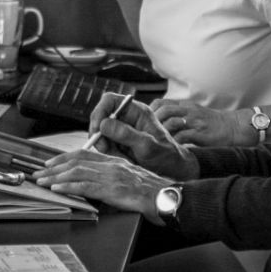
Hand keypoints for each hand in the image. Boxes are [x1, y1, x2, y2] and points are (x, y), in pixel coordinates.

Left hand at [34, 147, 171, 216]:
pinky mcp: (113, 190)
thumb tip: (98, 186)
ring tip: (43, 182)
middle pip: (77, 162)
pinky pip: (86, 186)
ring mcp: (113, 176)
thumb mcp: (132, 181)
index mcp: (116, 162)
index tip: (50, 163)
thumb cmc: (154, 193)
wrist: (170, 197)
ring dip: (56, 177)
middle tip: (39, 173)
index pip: (85, 154)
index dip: (64, 158)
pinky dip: (69, 186)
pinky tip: (58, 188)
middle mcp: (112, 165)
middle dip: (54, 167)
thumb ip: (115, 179)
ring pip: (78, 172)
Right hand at [77, 91, 197, 179]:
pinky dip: (109, 153)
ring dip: (105, 146)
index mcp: (137, 111)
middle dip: (99, 134)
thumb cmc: (166, 156)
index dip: (100, 112)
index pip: (110, 100)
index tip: (97, 129)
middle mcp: (128, 118)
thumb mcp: (148, 146)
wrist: (173, 170)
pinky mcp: (119, 142)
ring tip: (121, 157)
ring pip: (100, 133)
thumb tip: (104, 124)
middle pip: (101, 117)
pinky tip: (122, 159)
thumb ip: (127, 134)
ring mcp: (122, 130)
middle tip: (105, 148)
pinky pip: (105, 144)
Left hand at [151, 99, 249, 147]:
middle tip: (146, 135)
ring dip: (160, 133)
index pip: (161, 103)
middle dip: (152, 122)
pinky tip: (168, 149)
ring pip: (171, 122)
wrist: (234, 127)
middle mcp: (188, 110)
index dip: (150, 112)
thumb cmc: (213, 124)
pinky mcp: (200, 133)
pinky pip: (182, 136)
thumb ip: (179, 117)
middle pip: (163, 110)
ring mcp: (194, 121)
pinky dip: (173, 142)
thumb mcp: (194, 114)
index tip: (144, 123)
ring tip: (154, 142)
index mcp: (185, 105)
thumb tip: (159, 125)